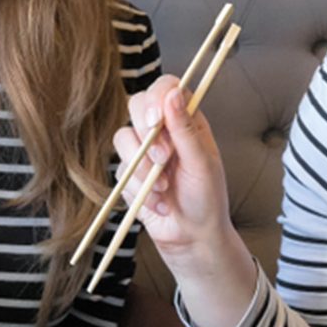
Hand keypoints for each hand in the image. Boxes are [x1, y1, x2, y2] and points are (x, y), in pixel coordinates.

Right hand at [114, 76, 234, 258]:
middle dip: (146, 134)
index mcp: (187, 121)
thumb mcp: (202, 163)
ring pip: (122, 138)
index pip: (166, 88)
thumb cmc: (207, 199)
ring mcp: (144, 151)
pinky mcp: (130, 173)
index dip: (156, 97)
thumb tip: (174, 92)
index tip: (156, 118)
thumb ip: (185, 128)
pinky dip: (138, 189)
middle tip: (163, 158)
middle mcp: (164, 131)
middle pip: (136, 105)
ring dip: (142, 168)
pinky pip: (119, 170)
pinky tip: (158, 203)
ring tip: (164, 188)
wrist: (192, 238)